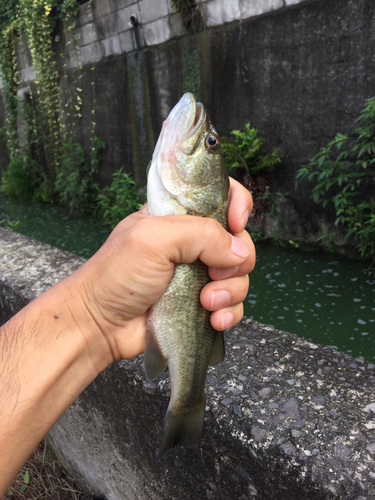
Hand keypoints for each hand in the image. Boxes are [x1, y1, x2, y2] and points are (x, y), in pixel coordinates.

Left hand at [72, 178, 254, 361]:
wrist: (100, 325)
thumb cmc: (116, 275)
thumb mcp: (153, 239)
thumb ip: (200, 234)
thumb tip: (239, 251)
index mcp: (178, 217)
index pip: (220, 196)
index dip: (237, 206)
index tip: (236, 225)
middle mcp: (191, 243)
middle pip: (238, 241)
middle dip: (236, 260)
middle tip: (213, 275)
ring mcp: (197, 275)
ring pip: (238, 275)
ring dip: (231, 291)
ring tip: (206, 302)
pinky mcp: (200, 303)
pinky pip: (232, 304)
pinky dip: (229, 312)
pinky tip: (214, 319)